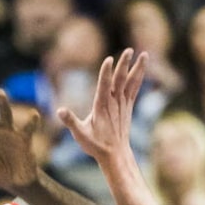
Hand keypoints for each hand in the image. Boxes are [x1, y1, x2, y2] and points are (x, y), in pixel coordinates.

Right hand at [57, 48, 147, 166]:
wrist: (115, 155)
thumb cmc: (96, 145)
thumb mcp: (80, 134)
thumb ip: (70, 121)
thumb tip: (59, 111)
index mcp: (102, 107)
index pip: (104, 86)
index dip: (106, 73)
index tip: (109, 60)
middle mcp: (114, 103)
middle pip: (120, 80)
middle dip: (124, 65)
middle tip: (129, 50)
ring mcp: (123, 105)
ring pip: (131, 83)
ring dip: (138, 68)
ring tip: (145, 54)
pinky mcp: (128, 107)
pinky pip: (134, 88)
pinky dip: (138, 77)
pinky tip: (141, 68)